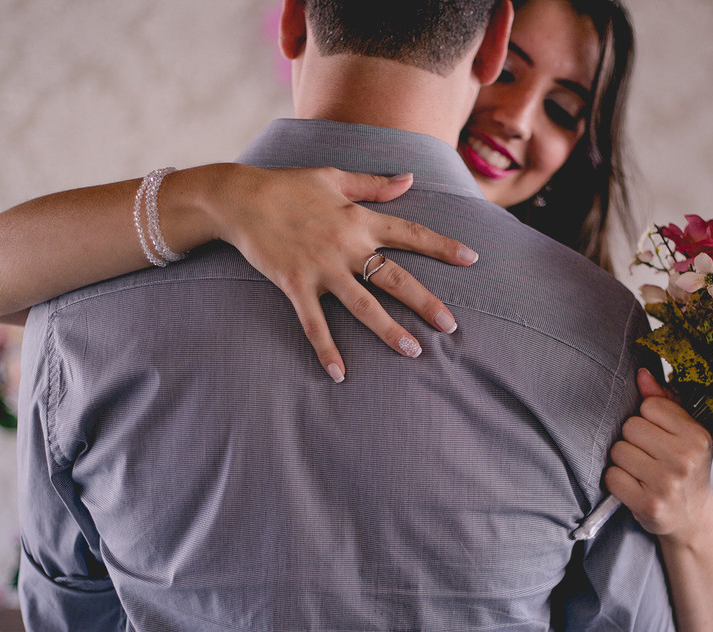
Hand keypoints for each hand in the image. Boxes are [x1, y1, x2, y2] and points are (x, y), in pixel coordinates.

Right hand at [211, 166, 477, 381]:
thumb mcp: (334, 177)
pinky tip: (340, 374)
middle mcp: (346, 245)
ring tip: (412, 351)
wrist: (240, 198)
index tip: (472, 259)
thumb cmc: (288, 185)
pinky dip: (326, 349)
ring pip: (363, 305)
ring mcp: (321, 268)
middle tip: (450, 326)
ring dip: (388, 330)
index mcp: (359, 219)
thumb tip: (410, 179)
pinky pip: (314, 323)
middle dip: (425, 302)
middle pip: (394, 277)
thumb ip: (374, 184)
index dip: (442, 247)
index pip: (410, 234)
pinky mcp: (295, 284)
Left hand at [604, 369, 712, 540]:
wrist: (691, 516)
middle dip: (633, 439)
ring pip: (618, 450)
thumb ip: (664, 401)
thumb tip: (642, 375)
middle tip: (649, 455)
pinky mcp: (647, 504)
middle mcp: (684, 459)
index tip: (659, 435)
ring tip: (641, 470)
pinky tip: (634, 485)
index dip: (648, 419)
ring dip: (623, 460)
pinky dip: (617, 480)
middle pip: (631, 427)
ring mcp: (666, 483)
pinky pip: (612, 476)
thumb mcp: (686, 433)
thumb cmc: (685, 467)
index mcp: (697, 436)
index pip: (650, 406)